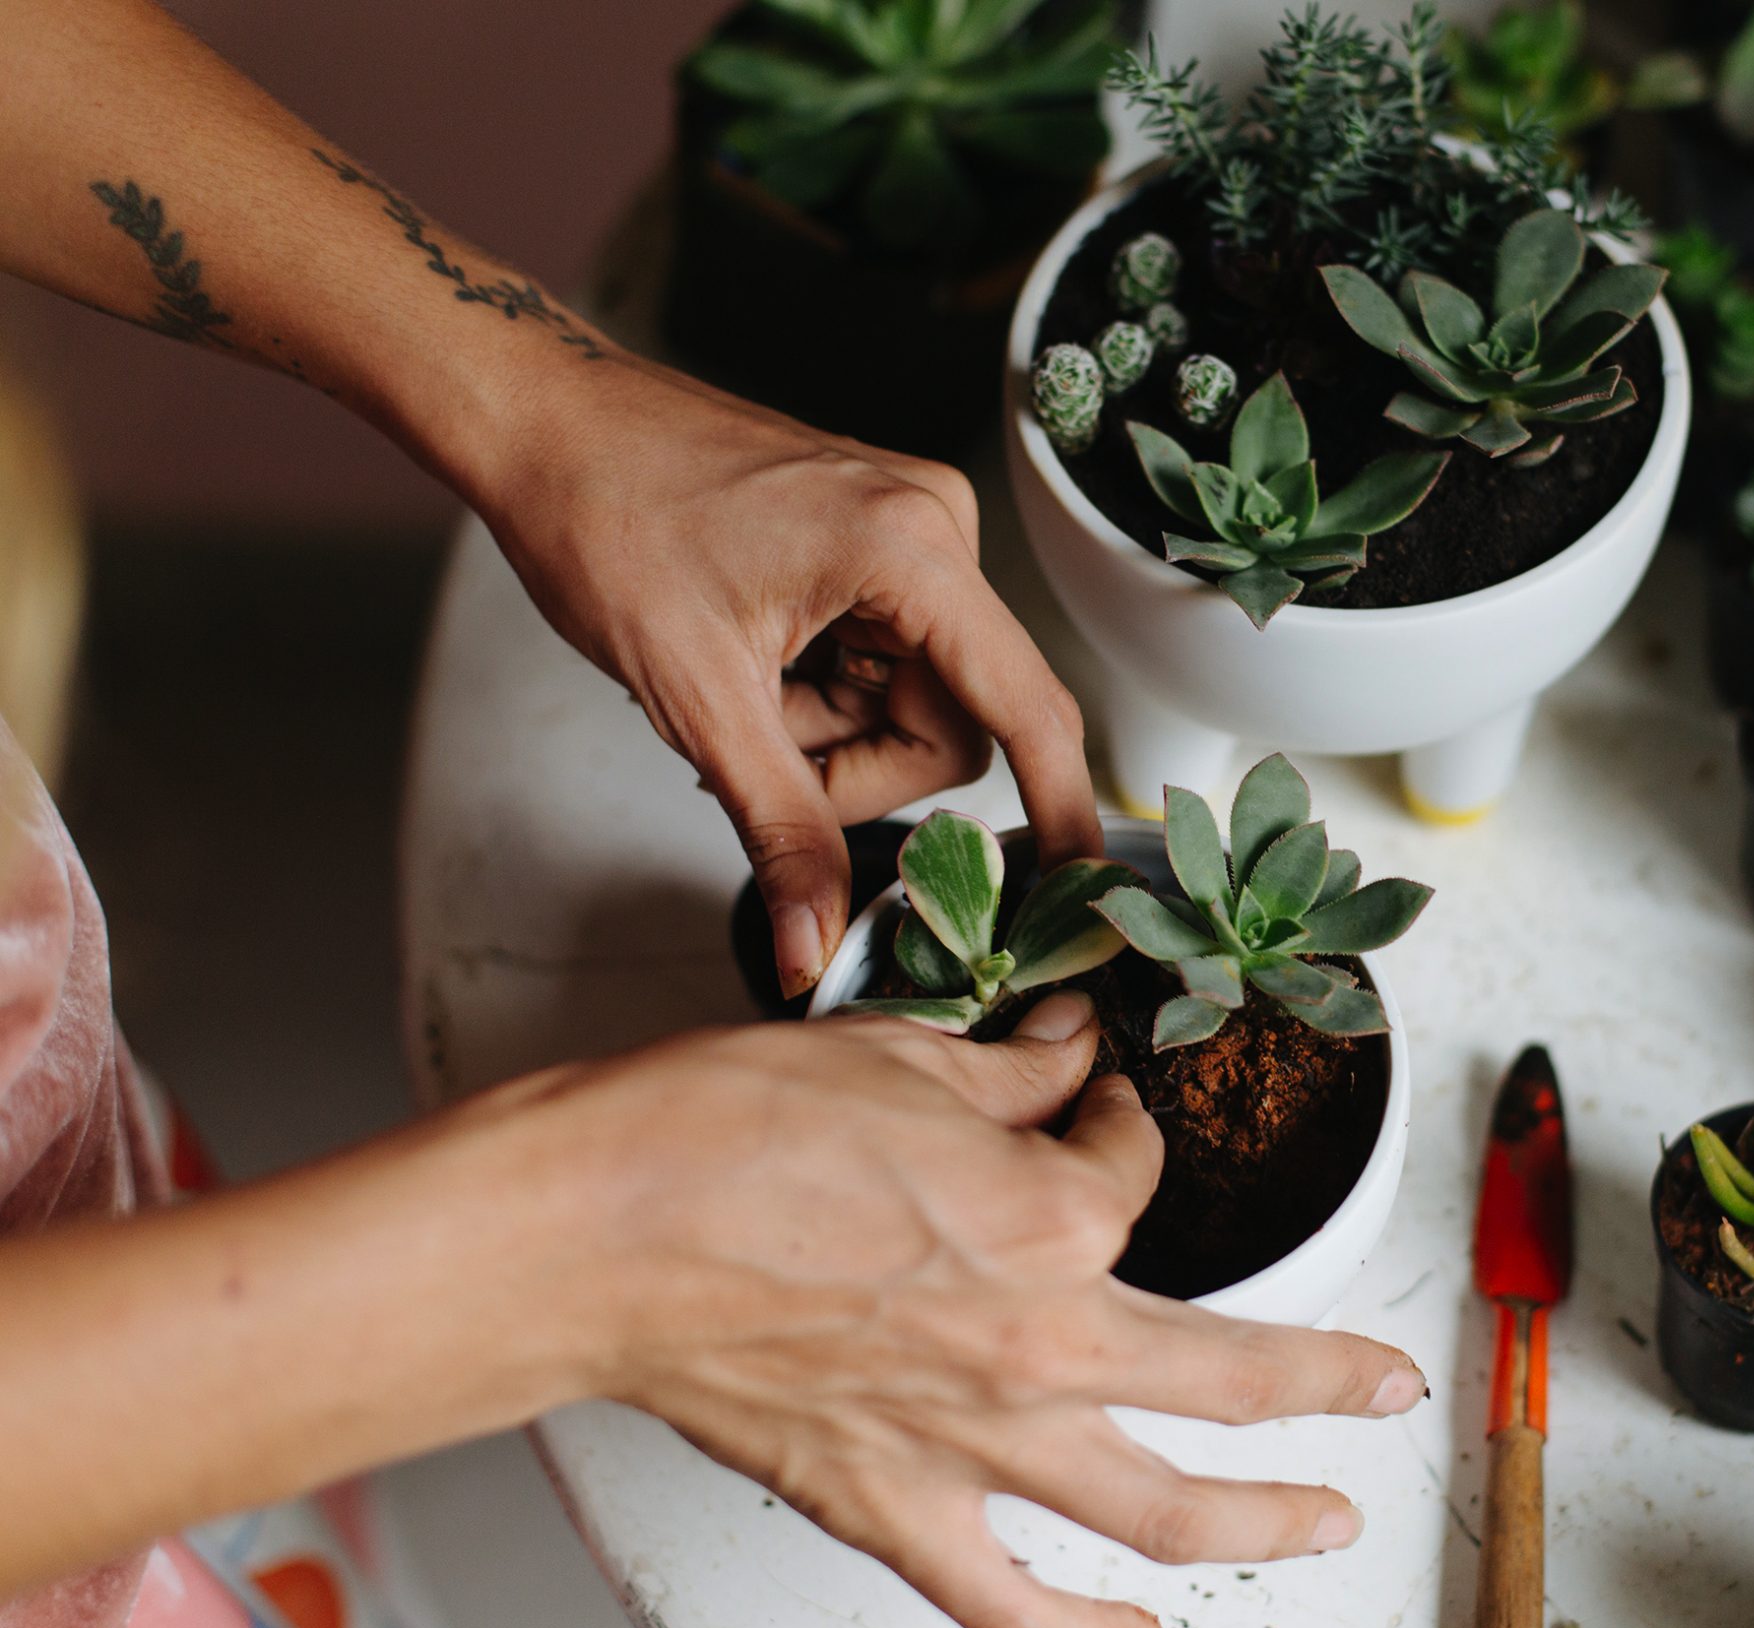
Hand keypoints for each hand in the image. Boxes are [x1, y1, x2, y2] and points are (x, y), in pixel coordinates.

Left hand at [468, 353, 1102, 995]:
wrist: (545, 425)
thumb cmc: (605, 519)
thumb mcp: (696, 701)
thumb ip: (777, 832)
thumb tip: (815, 950)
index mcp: (911, 548)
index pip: (1024, 707)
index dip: (1060, 808)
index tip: (1083, 892)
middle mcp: (936, 530)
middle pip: (953, 725)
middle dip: (856, 770)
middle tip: (754, 753)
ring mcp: (912, 533)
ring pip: (913, 705)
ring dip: (827, 734)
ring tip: (735, 691)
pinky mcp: (883, 545)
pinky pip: (887, 666)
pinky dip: (820, 695)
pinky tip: (753, 667)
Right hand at [513, 992, 1424, 1627]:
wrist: (593, 1234)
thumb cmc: (721, 1136)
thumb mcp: (895, 1059)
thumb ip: (1011, 1074)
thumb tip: (1065, 1055)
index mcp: (1051, 1220)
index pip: (1135, 1167)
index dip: (1121, 1121)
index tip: (1096, 1102)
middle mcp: (1040, 1345)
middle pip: (1235, 1375)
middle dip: (1332, 1378)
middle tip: (1386, 1386)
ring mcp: (975, 1444)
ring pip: (1165, 1512)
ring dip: (1266, 1522)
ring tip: (1326, 1524)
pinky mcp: (894, 1508)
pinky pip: (1013, 1605)